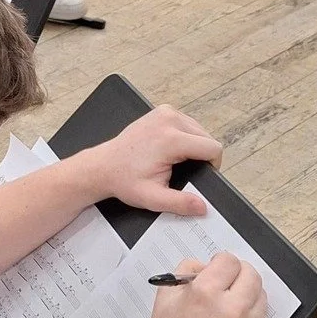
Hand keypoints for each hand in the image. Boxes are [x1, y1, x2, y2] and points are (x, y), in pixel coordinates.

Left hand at [88, 106, 221, 215]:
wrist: (103, 166)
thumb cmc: (124, 179)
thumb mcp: (153, 198)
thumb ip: (180, 203)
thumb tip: (202, 206)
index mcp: (170, 139)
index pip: (213, 148)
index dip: (212, 165)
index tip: (199, 174)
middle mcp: (168, 120)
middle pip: (207, 137)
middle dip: (201, 155)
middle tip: (180, 169)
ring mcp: (164, 112)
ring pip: (199, 129)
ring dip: (193, 145)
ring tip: (174, 159)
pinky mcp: (161, 111)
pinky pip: (186, 123)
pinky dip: (184, 136)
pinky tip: (170, 148)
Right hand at [132, 253, 266, 317]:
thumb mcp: (165, 299)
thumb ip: (186, 274)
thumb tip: (206, 267)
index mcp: (206, 293)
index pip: (229, 261)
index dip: (221, 263)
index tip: (217, 268)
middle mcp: (232, 309)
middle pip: (252, 275)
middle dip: (238, 274)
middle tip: (227, 282)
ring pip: (261, 298)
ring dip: (247, 296)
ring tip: (227, 307)